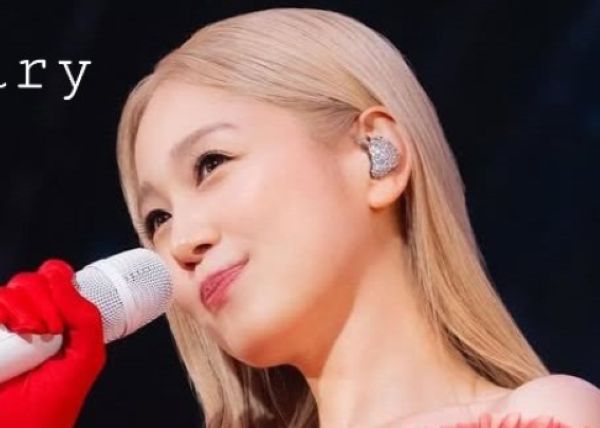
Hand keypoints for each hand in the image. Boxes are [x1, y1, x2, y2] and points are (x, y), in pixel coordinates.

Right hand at [0, 259, 105, 427]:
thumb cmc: (54, 402)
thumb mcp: (86, 357)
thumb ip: (86, 317)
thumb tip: (64, 280)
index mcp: (59, 318)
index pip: (55, 277)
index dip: (60, 283)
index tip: (64, 313)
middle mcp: (30, 318)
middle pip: (32, 280)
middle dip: (45, 301)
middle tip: (50, 331)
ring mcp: (5, 327)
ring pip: (10, 290)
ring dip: (24, 309)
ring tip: (31, 337)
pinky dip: (2, 312)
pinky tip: (11, 333)